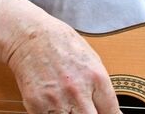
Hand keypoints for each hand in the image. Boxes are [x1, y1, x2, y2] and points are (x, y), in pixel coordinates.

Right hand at [0, 0, 120, 113]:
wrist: (33, 38)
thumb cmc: (65, 46)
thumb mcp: (93, 61)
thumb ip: (101, 86)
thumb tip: (108, 107)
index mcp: (97, 78)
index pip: (111, 111)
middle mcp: (79, 91)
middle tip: (92, 112)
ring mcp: (57, 100)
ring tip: (75, 109)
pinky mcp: (36, 105)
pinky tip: (60, 109)